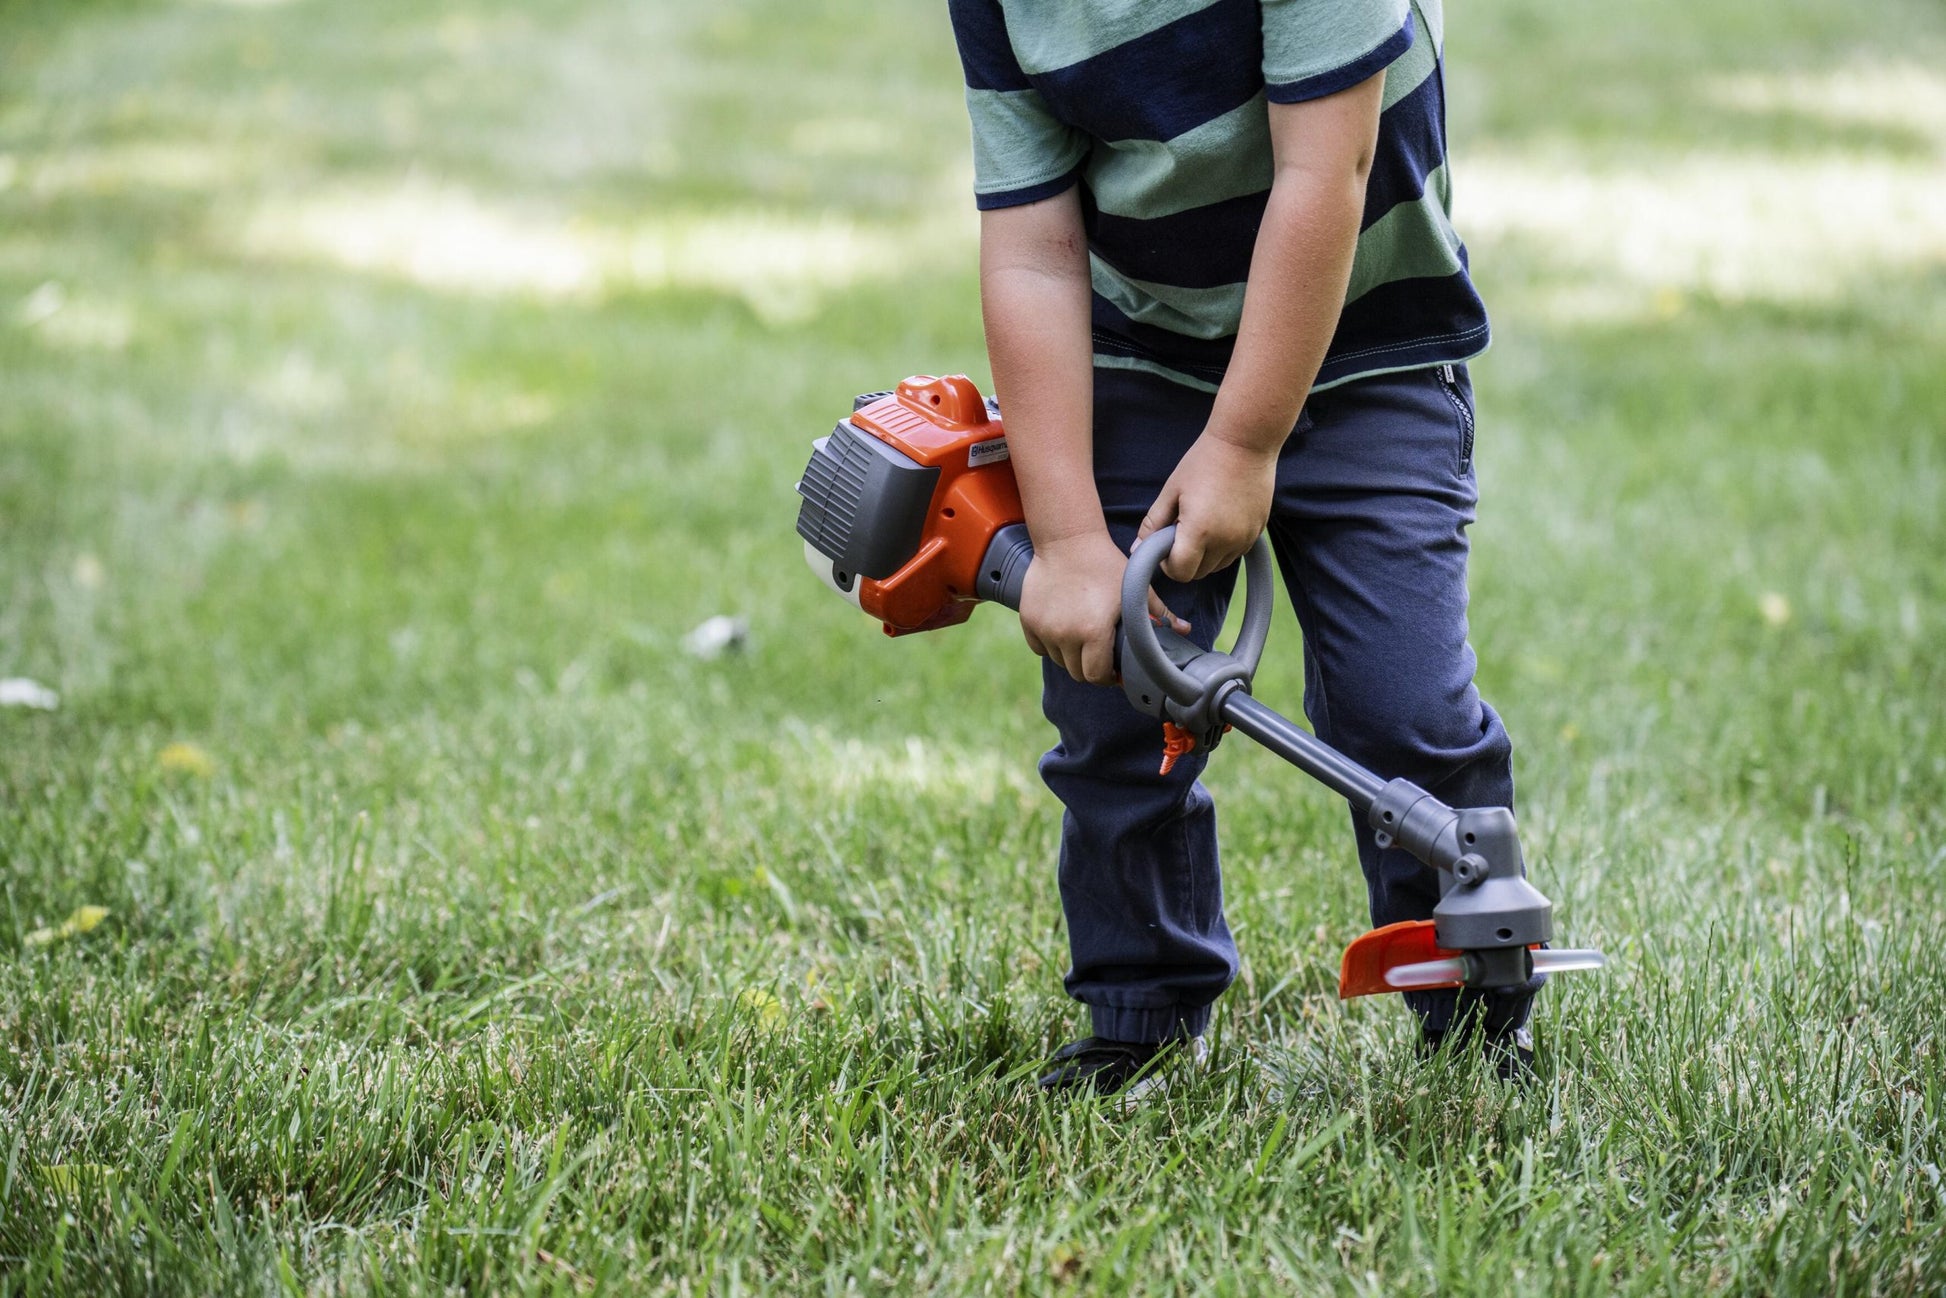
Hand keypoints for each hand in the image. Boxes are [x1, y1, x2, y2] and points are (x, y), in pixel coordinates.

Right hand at [1020, 531, 1188, 684]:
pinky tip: (1062, 627)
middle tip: (1100, 653)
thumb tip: (1185, 630)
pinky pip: (1039, 647)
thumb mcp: (1135, 589)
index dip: (1108, 676)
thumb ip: (1160, 614)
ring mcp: (1044, 629)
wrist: (1067, 540)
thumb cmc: (1105, 564)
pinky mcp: (1028, 621)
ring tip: (1082, 636)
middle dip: (1090, 668)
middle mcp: (1065, 635)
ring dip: (1071, 655)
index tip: (1113, 668)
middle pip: (1077, 673)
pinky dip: (1050, 644)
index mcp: (1093, 632)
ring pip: (1058, 660)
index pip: (1097, 676)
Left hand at [1135, 431, 1278, 581]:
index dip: (1168, 565)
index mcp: (1199, 531)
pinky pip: (1237, 553)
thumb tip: (1137, 548)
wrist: (1245, 442)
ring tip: (1201, 525)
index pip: (1180, 572)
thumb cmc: (1203, 461)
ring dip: (1206, 556)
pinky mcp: (1259, 531)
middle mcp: (1225, 541)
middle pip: (1200, 573)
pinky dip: (1224, 547)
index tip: (1165, 546)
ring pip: (1219, 566)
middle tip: (1180, 533)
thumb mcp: (1171, 490)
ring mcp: (1245, 537)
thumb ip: (1153, 523)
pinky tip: (1219, 521)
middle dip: (1186, 561)